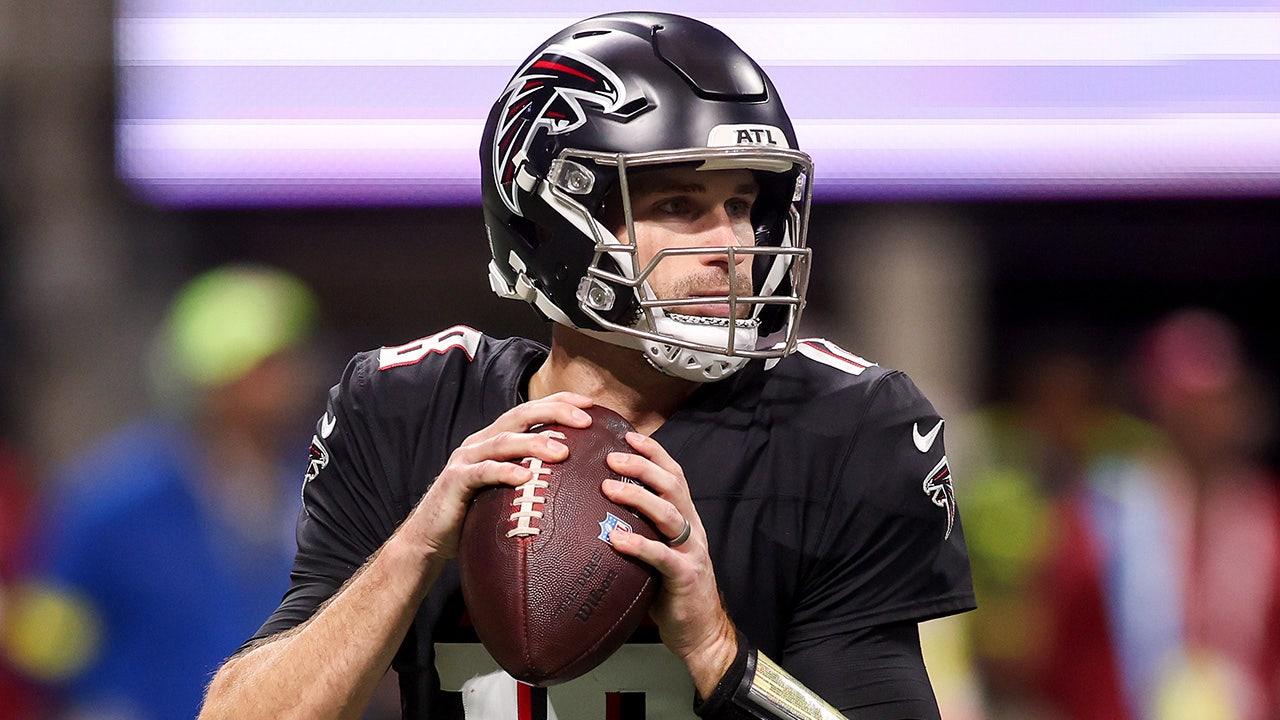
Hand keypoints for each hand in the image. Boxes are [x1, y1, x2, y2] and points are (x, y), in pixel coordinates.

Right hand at [403, 392, 593, 558]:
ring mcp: (466, 459)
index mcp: (496, 439)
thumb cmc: (475, 514)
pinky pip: (483, 472)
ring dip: (535, 442)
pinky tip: (525, 477)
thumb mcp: (508, 490)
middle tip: (585, 420)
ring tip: (563, 452)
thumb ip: (533, 477)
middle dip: (555, 412)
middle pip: (521, 415)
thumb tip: (578, 480)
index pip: (531, 409)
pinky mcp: (456, 481)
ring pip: (504, 441)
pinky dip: (505, 471)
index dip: (560, 401)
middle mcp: (481, 442)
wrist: (429, 537)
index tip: (591, 404)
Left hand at [602, 432, 737, 697]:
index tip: (626, 434)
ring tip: (608, 488)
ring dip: (638, 497)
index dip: (653, 452)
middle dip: (642, 466)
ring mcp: (692, 551)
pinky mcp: (685, 576)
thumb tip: (595, 508)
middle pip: (672, 485)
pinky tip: (615, 539)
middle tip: (610, 457)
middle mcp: (692, 528)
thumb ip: (639, 528)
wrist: (700, 631)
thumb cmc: (669, 589)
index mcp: (686, 518)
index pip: (673, 474)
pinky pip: (662, 556)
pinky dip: (639, 544)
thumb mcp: (656, 551)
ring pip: (669, 514)